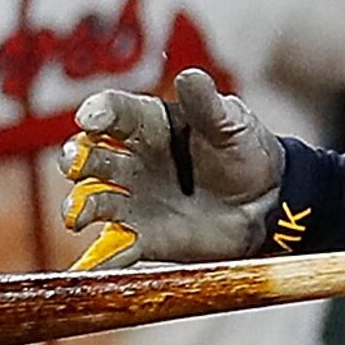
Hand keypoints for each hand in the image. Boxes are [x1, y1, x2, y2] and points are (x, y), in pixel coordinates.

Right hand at [63, 68, 282, 268]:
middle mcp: (133, 161)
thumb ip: (208, 106)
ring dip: (80, 205)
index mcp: (151, 125)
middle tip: (75, 164)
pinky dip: (100, 260)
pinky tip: (89, 267)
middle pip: (91, 156)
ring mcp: (134, 200)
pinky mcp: (143, 237)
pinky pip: (115, 249)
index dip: (100, 112)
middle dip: (76, 158)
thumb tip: (189, 77)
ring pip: (94, 200)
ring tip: (77, 215)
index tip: (90, 119)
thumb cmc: (247, 153)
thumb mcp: (231, 124)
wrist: (268, 204)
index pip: (116, 113)